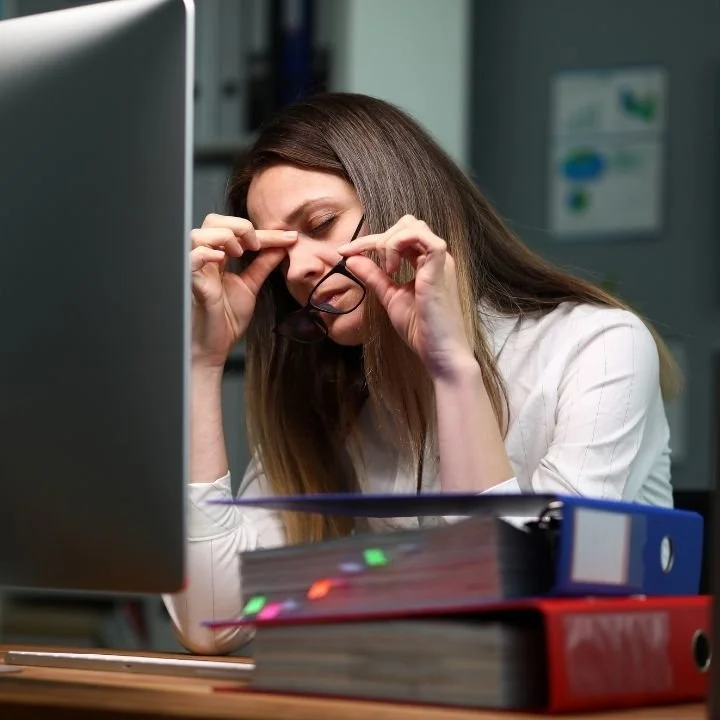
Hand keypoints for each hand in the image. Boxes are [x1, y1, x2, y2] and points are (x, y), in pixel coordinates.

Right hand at [191, 214, 296, 368]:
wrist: (215, 345)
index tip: (291, 237)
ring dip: (224, 236)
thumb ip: (263, 265)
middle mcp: (205, 258)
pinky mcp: (190, 282)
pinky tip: (222, 258)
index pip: (238, 231)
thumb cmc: (225, 318)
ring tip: (239, 252)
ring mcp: (195, 269)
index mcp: (218, 257)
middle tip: (255, 244)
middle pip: (212, 221)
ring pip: (200, 233)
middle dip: (239, 225)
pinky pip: (191, 257)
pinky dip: (206, 252)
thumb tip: (282, 247)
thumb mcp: (251, 285)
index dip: (266, 232)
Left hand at [337, 215, 474, 379]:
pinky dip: (398, 245)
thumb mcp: (390, 297)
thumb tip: (352, 260)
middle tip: (360, 259)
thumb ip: (373, 277)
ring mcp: (439, 259)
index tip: (344, 253)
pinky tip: (392, 269)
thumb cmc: (421, 329)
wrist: (440, 352)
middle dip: (377, 238)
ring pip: (412, 225)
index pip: (397, 237)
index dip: (368, 242)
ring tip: (385, 269)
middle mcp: (434, 257)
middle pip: (405, 224)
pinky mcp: (441, 265)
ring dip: (388, 241)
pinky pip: (420, 235)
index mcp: (425, 263)